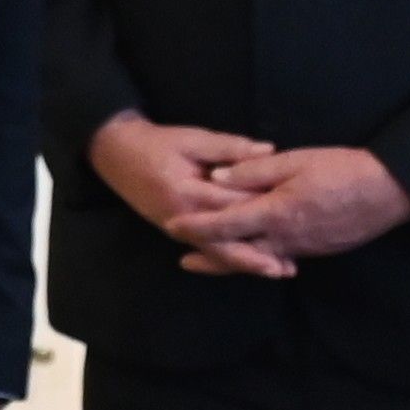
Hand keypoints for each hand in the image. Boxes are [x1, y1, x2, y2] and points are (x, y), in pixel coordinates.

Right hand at [93, 112, 289, 269]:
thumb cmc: (156, 143)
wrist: (116, 153)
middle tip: (288, 267)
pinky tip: (252, 264)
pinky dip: (230, 259)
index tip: (292, 218)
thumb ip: (230, 147)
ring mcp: (178, 230)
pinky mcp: (178, 232)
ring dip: (246, 263)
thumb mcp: (192, 138)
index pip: (229, 206)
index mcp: (186, 193)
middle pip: (224, 242)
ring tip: (278, 271)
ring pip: (216, 252)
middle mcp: (182, 219)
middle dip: (256, 256)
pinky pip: (207, 249)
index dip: (261, 213)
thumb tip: (268, 151)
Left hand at [194, 142, 409, 269]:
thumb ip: (254, 170)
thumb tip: (217, 177)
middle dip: (209, 258)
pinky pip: (282, 258)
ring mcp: (304, 248)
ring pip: (260, 260)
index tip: (172, 226)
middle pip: (238, 253)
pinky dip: (263, 260)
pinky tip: (256, 257)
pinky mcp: (319, 251)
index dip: (196, 226)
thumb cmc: (344, 169)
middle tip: (183, 261)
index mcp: (275, 213)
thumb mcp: (296, 161)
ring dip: (235, 262)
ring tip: (211, 262)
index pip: (225, 224)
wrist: (392, 192)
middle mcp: (286, 238)